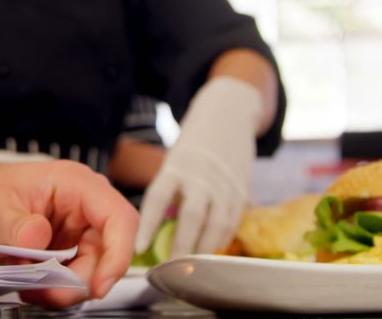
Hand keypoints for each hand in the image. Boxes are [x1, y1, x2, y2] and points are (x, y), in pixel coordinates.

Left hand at [0, 159, 138, 308]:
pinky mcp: (69, 248)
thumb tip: (37, 239)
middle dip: (82, 280)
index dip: (117, 254)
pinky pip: (76, 275)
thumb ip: (17, 226)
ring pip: (93, 268)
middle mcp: (83, 205)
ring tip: (34, 288)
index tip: (98, 286)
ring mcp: (77, 228)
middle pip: (108, 251)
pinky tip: (34, 285)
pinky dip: (57, 288)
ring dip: (67, 287)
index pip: (118, 218)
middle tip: (49, 293)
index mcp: (74, 184)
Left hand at [135, 77, 262, 257]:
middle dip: (182, 245)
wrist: (229, 114)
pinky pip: (233, 221)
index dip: (148, 225)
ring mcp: (224, 182)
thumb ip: (170, 193)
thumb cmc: (193, 145)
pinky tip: (212, 250)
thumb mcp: (175, 162)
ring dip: (205, 248)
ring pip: (217, 223)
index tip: (139, 248)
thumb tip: (158, 232)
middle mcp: (201, 174)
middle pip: (192, 215)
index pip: (158, 198)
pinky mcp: (242, 189)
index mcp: (176, 165)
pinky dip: (222, 239)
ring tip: (193, 265)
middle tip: (172, 267)